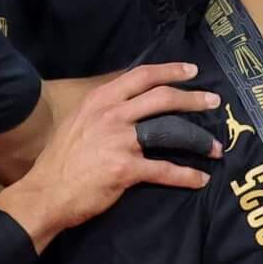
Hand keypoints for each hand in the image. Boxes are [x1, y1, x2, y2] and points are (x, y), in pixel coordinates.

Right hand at [0, 61, 222, 244]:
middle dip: (193, 98)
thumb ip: (103, 109)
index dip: (170, 71)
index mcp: (100, 100)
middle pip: (162, 98)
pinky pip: (164, 170)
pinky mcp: (126, 169)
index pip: (141, 76)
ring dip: (198, 139)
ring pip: (170, 132)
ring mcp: (120, 141)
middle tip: (213, 101)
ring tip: (216, 147)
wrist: (46, 192)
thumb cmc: (60, 160)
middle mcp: (112, 115)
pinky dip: (186, 176)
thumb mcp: (78, 121)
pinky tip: (199, 179)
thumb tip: (128, 102)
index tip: (191, 71)